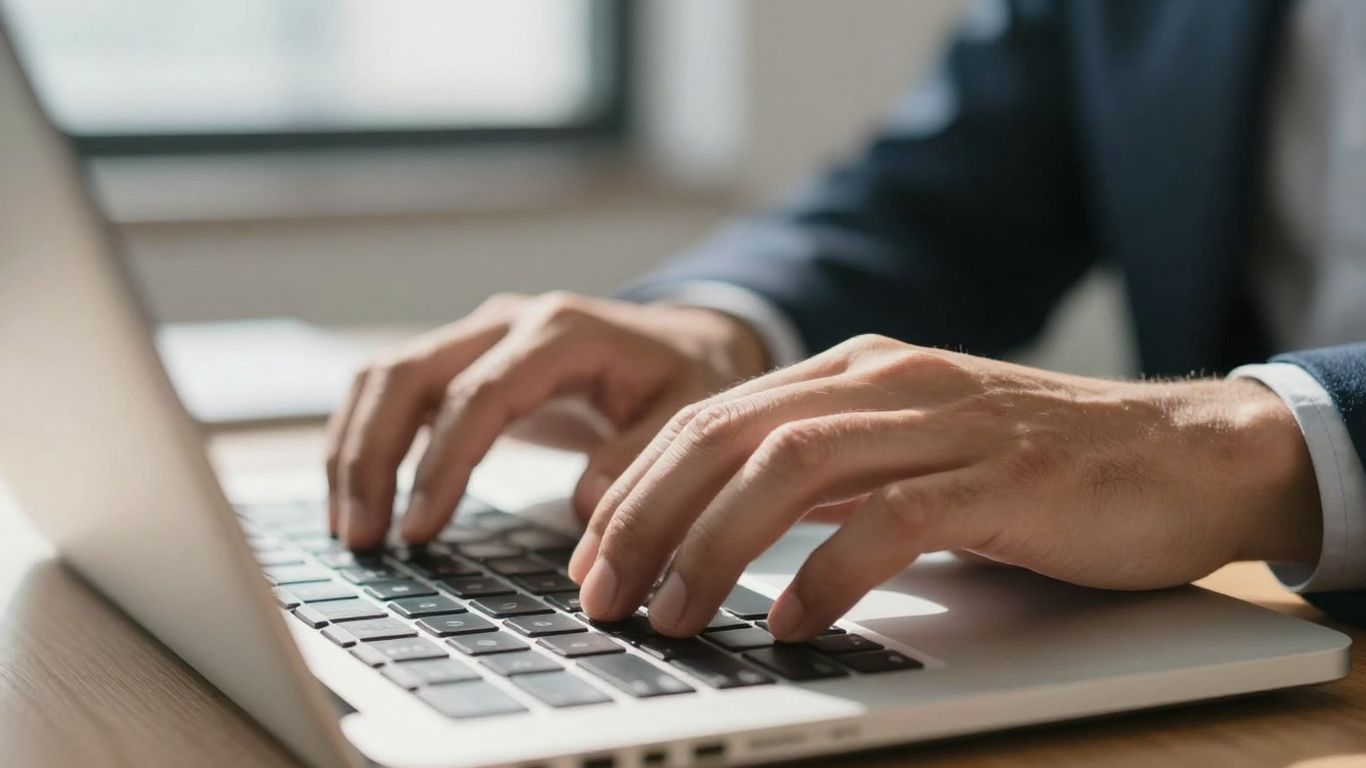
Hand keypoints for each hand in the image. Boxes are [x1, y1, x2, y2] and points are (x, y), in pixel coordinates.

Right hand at [326, 292, 767, 549]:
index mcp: (560, 332)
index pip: (478, 395)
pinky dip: (366, 439)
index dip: (441, 464)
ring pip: (384, 377)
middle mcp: (507, 322)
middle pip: (405, 375)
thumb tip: (584, 507)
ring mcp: (478, 335)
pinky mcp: (465, 360)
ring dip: (355, 450)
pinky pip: (394, 390)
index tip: (419, 531)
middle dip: (371, 457)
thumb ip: (640, 455)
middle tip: (362, 539)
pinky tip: (360, 498)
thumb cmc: (687, 378)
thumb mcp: (690, 413)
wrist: (688, 340)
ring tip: (350, 530)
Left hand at [569, 335, 1321, 640]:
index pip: (708, 417)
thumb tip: (724, 529)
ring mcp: (941, 424)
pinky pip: (889, 521)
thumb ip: (823, 474)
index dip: (634, 486)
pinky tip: (792, 621)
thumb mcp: (906, 452)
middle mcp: (883, 382)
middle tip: (600, 593)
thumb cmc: (1034, 466)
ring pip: (790, 468)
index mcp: (851, 371)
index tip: (590, 553)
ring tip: (673, 614)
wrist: (1179, 453)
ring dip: (712, 547)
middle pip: (726, 435)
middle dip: (645, 517)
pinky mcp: (999, 478)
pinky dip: (828, 573)